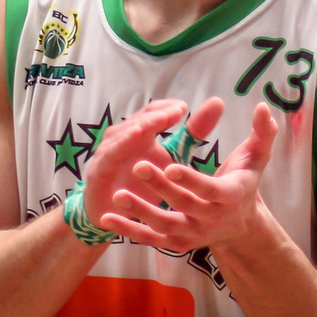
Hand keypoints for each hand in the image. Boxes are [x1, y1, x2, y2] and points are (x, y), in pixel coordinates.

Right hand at [80, 98, 219, 227]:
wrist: (114, 214)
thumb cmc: (144, 184)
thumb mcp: (172, 159)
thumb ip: (192, 133)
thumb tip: (218, 102)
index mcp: (138, 132)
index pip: (153, 112)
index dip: (167, 109)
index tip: (185, 109)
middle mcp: (121, 137)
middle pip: (139, 120)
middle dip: (157, 114)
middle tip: (177, 110)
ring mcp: (107, 152)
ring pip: (122, 134)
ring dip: (139, 126)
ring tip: (157, 120)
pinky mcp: (98, 170)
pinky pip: (109, 155)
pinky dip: (120, 146)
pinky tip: (135, 141)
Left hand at [99, 101, 277, 254]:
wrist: (240, 225)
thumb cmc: (245, 182)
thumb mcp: (257, 158)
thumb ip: (262, 133)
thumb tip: (264, 106)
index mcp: (230, 196)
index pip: (209, 189)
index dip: (190, 179)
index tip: (171, 164)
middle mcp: (211, 219)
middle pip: (183, 205)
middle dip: (160, 187)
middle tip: (138, 166)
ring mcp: (193, 234)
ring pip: (164, 226)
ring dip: (140, 211)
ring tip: (118, 194)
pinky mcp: (177, 244)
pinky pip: (150, 239)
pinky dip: (128, 231)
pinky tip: (107, 218)